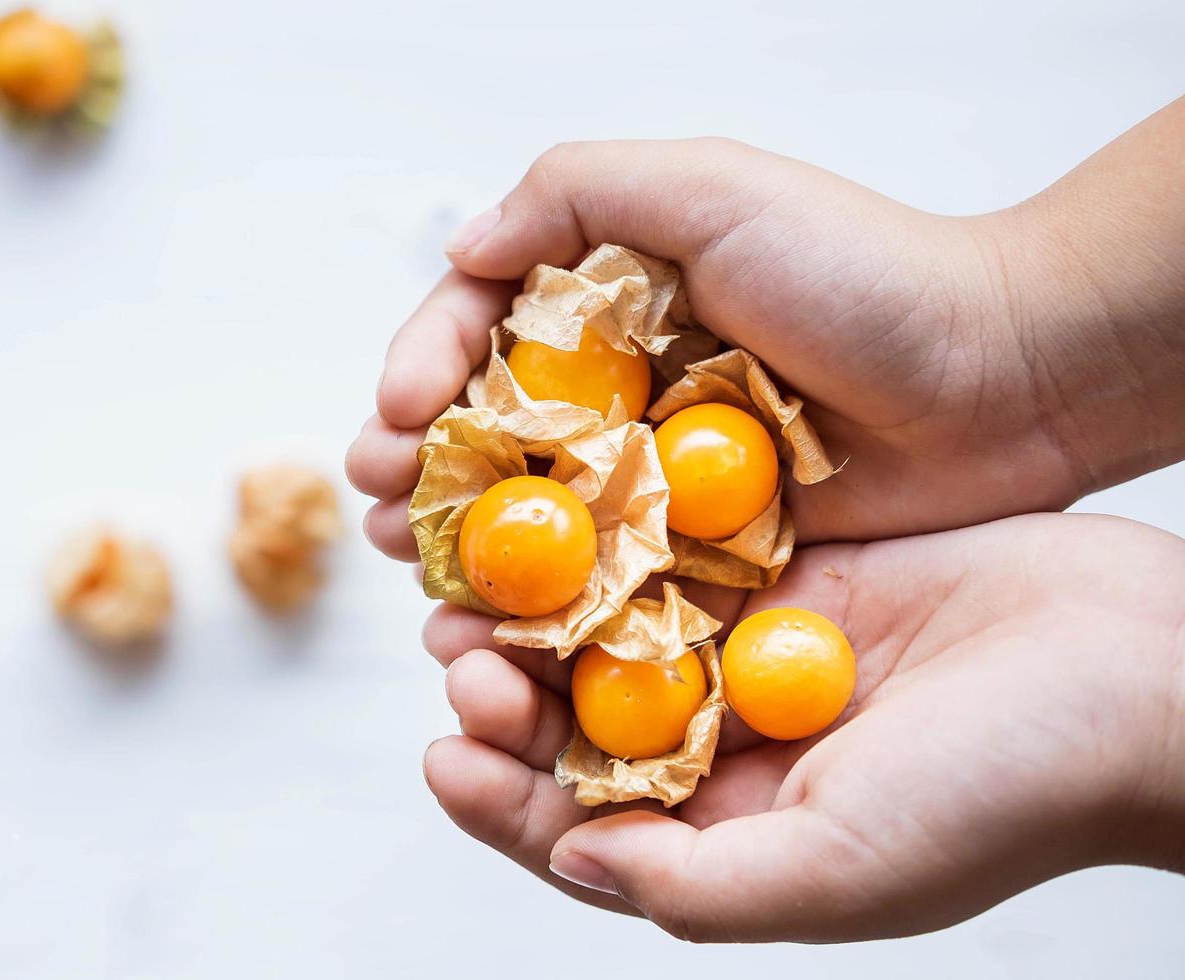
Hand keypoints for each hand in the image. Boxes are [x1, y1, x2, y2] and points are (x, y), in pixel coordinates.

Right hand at [346, 99, 1184, 553]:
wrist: (1002, 379)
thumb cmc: (864, 272)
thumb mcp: (711, 191)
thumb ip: (576, 195)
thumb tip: (460, 249)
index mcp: (608, 306)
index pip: (482, 333)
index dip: (424, 368)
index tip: (400, 411)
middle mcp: (619, 394)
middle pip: (490, 435)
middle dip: (420, 468)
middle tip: (381, 500)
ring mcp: (655, 482)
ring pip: (533, 519)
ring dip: (462, 546)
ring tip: (415, 567)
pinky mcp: (697, 558)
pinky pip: (604, 587)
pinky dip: (544, 612)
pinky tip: (496, 632)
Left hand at [419, 514, 1184, 941]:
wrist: (1142, 672)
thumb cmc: (1012, 791)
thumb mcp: (847, 866)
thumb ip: (700, 883)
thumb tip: (574, 862)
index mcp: (735, 833)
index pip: (583, 831)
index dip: (504, 803)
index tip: (444, 760)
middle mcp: (732, 747)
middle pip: (581, 728)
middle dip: (509, 699)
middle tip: (461, 656)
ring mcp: (754, 653)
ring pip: (612, 635)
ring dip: (544, 615)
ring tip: (482, 593)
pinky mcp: (786, 571)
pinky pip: (677, 557)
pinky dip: (618, 544)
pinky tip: (568, 517)